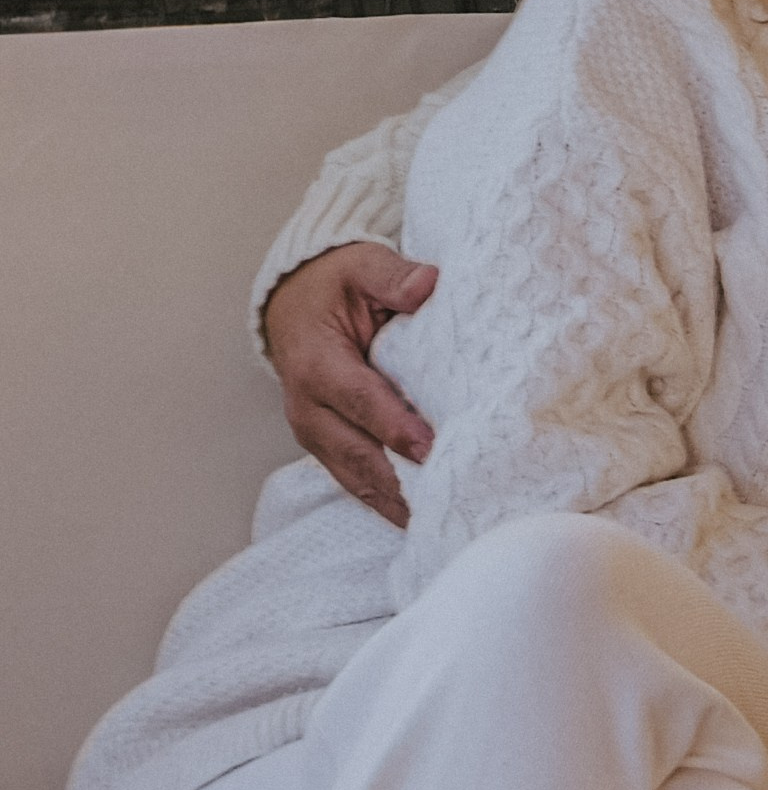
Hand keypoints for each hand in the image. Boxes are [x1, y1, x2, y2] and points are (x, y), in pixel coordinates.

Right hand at [261, 242, 438, 526]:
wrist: (294, 303)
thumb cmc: (336, 285)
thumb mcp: (362, 266)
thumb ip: (393, 276)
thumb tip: (426, 284)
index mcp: (316, 363)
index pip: (359, 400)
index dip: (394, 427)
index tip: (431, 448)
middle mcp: (309, 408)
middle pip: (358, 452)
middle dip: (402, 480)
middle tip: (450, 500)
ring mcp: (315, 435)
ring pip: (357, 478)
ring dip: (398, 503)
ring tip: (443, 523)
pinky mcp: (328, 450)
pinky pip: (359, 483)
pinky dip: (390, 504)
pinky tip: (425, 522)